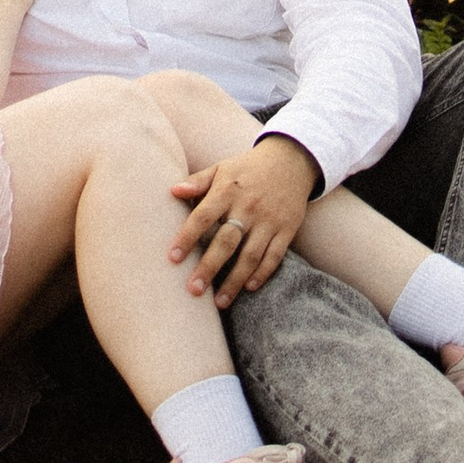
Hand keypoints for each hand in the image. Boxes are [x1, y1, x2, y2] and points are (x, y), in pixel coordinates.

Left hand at [168, 130, 318, 305]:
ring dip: (234, 280)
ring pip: (251, 255)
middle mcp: (248, 207)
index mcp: (227, 190)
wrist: (290, 160)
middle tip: (193, 290)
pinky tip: (248, 288)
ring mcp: (269, 220)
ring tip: (218, 302)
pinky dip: (262, 273)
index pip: (203, 216)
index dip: (187, 237)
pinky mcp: (286, 229)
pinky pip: (275, 256)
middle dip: (209, 267)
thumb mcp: (221, 168)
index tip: (172, 258)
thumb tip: (172, 191)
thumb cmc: (247, 169)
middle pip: (226, 241)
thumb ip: (197, 181)